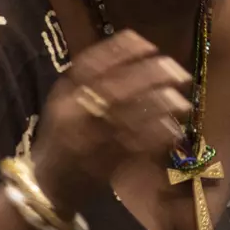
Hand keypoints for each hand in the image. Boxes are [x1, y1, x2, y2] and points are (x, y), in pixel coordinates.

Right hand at [31, 30, 191, 207]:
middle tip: (179, 72)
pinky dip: (157, 136)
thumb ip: (91, 79)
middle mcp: (74, 111)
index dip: (122, 50)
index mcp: (63, 92)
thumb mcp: (67, 101)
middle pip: (117, 85)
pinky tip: (174, 129)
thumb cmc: (62, 136)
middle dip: (152, 75)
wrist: (47, 183)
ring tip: (183, 102)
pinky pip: (136, 146)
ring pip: (131, 115)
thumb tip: (135, 54)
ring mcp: (89, 138)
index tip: (150, 45)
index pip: (92, 61)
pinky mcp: (103, 162)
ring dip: (161, 106)